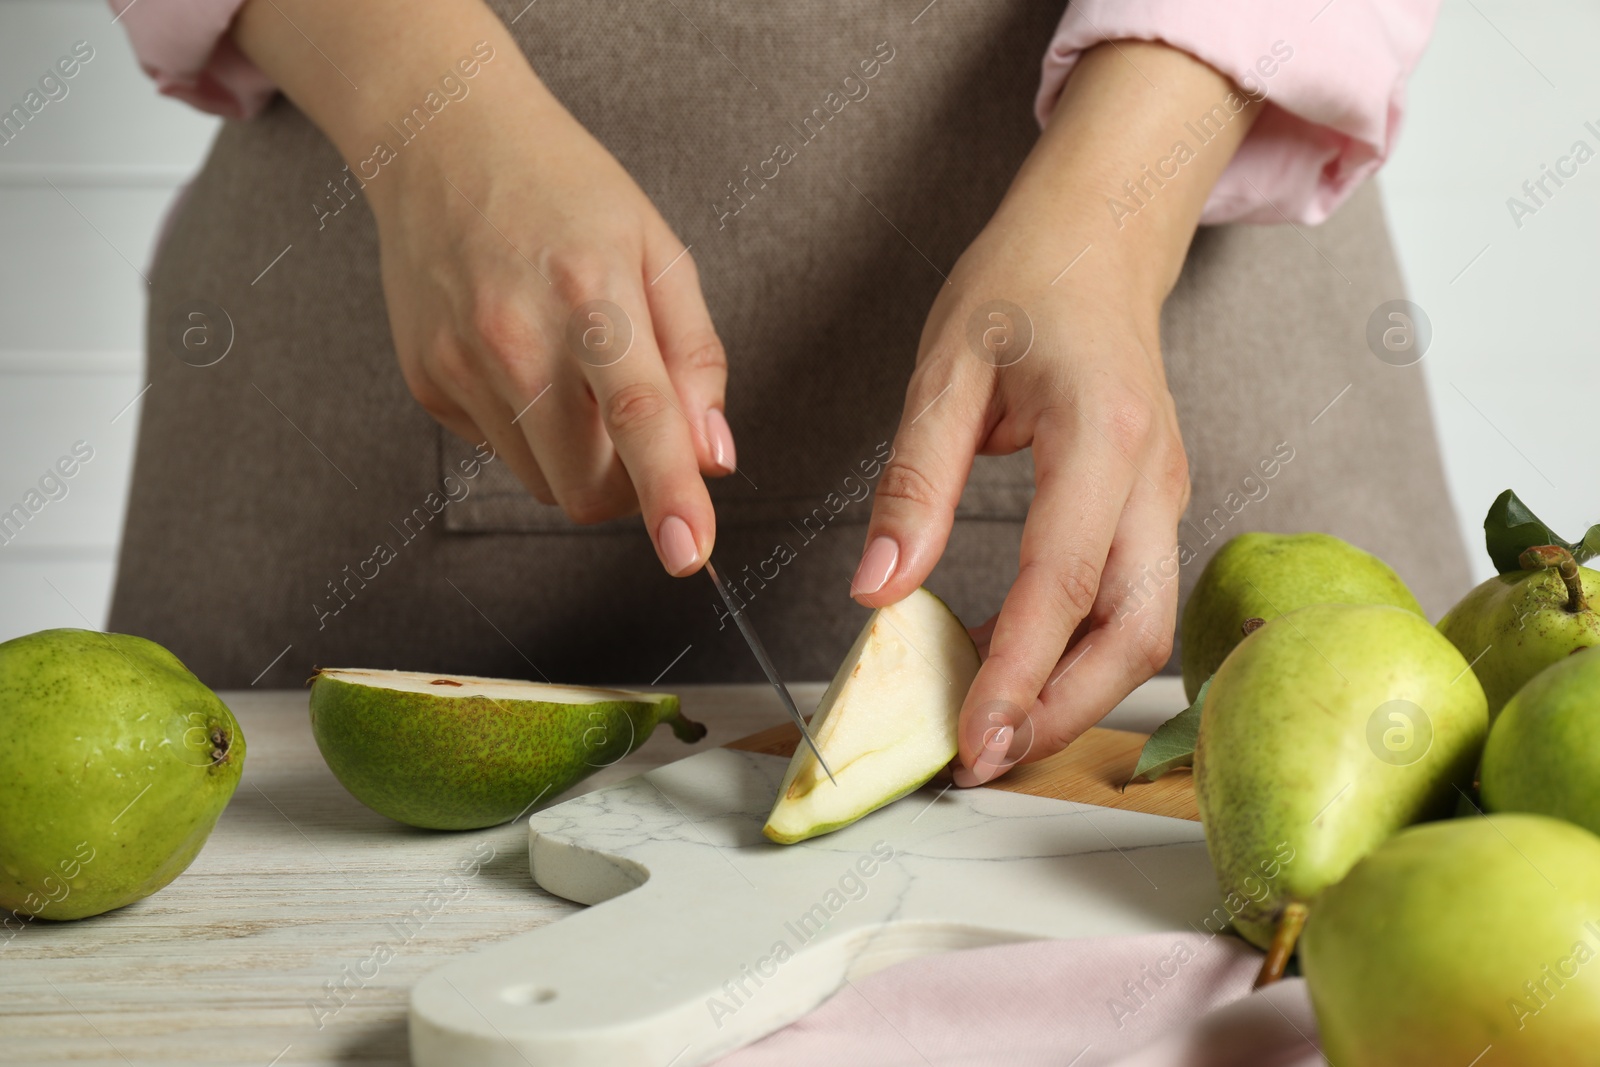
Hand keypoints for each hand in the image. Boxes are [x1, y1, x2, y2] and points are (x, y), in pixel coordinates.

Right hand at [235, 0, 730, 575]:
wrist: (440, 138)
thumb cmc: (565, 191)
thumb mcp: (658, 251)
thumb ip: (695, 358)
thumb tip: (714, 457)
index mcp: (590, 293)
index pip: (638, 416)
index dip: (668, 494)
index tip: (689, 554)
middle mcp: (515, 336)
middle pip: (586, 486)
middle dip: (626, 484)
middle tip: (634, 423)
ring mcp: (460, 365)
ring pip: (543, 482)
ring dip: (577, 459)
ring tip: (572, 371)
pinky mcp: (426, 384)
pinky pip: (499, 452)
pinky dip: (528, 430)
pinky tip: (521, 357)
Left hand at [850, 42, 1259, 780]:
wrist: (1100, 239)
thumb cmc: (1023, 284)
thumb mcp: (946, 370)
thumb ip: (915, 484)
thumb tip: (879, 590)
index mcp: (1104, 437)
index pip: (1065, 584)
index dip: (1021, 675)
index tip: (971, 741)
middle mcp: (1155, 478)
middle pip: (1135, 633)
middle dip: (1065, 711)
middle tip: (982, 757)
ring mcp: (1163, 496)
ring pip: (1143, 630)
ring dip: (1075, 693)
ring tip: (990, 727)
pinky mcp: (1150, 507)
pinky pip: (1126, 601)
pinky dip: (1076, 651)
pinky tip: (1009, 664)